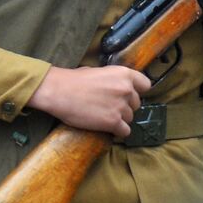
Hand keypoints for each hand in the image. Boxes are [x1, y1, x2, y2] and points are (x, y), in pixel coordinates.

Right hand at [26, 65, 150, 137]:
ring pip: (130, 118)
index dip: (137, 91)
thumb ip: (112, 79)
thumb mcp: (97, 71)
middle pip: (136, 104)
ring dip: (119, 119)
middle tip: (107, 106)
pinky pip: (125, 131)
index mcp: (124, 74)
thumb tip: (115, 86)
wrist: (57, 91)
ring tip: (102, 116)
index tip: (127, 95)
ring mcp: (121, 107)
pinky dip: (117, 131)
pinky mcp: (113, 122)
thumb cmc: (71, 80)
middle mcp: (127, 89)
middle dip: (124, 106)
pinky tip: (106, 127)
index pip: (145, 85)